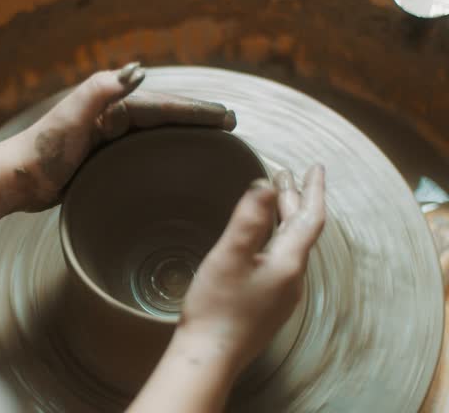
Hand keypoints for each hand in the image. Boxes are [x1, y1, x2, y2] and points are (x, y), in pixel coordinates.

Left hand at [11, 63, 235, 210]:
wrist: (19, 178)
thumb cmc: (42, 150)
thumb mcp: (70, 117)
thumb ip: (99, 91)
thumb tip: (138, 71)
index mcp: (112, 106)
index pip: (163, 106)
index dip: (196, 110)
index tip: (225, 116)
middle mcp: (114, 117)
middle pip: (166, 116)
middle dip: (199, 117)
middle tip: (231, 123)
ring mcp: (111, 138)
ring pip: (159, 132)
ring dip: (187, 133)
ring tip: (215, 138)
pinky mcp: (106, 159)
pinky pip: (145, 152)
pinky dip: (166, 152)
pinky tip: (178, 162)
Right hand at [177, 166, 325, 375]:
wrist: (209, 356)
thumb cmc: (216, 307)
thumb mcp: (229, 256)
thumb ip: (248, 220)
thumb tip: (264, 186)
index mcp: (287, 263)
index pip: (309, 218)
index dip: (312, 190)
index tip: (315, 168)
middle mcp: (291, 278)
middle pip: (298, 232)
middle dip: (293, 201)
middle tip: (285, 176)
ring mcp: (280, 295)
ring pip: (289, 247)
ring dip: (284, 220)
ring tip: (274, 202)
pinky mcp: (267, 305)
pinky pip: (279, 263)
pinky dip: (274, 241)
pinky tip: (260, 243)